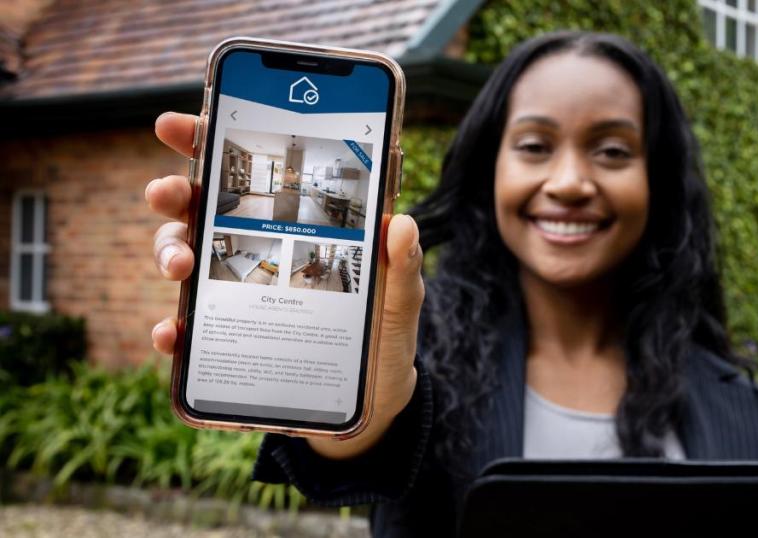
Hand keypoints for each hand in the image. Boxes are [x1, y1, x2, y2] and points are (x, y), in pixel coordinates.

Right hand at [147, 112, 422, 455]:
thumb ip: (401, 264)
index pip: (246, 172)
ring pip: (183, 257)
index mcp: (294, 223)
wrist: (374, 400)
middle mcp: (256, 249)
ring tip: (181, 268)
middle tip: (167, 192)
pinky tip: (172, 332)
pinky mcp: (226, 340)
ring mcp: (236, 293)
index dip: (207, 141)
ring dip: (169, 252)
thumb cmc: (385, 335)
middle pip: (200, 207)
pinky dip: (171, 329)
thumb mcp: (400, 297)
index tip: (177, 124)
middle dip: (173, 192)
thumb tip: (401, 224)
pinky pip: (186, 329)